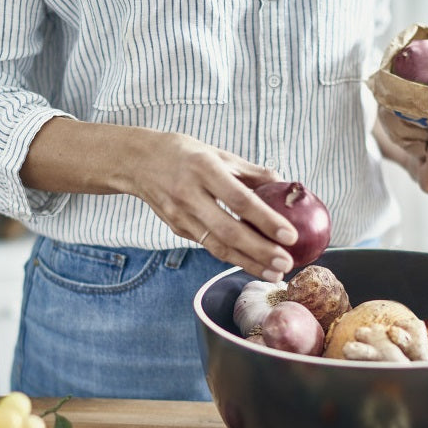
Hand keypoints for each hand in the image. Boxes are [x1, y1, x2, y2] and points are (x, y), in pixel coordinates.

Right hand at [128, 131, 296, 279]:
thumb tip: (283, 183)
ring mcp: (181, 216)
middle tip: (286, 265)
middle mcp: (190, 195)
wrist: (137, 162)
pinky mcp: (177, 229)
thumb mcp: (217, 153)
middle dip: (260, 252)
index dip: (266, 220)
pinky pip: (210, 246)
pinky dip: (234, 257)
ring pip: (218, 247)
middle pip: (229, 231)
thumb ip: (250, 171)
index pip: (239, 200)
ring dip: (249, 263)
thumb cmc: (183, 154)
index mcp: (204, 169)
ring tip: (274, 274)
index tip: (290, 235)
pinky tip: (254, 265)